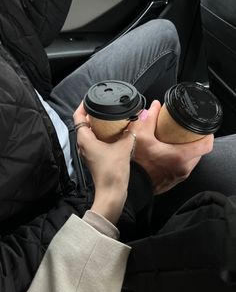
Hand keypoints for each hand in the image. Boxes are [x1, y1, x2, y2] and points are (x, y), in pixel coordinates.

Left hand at [73, 102, 137, 224]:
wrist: (111, 192)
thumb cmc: (112, 171)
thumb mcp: (124, 147)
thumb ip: (131, 130)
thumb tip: (139, 116)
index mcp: (84, 139)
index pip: (77, 116)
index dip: (83, 105)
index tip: (92, 98)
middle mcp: (83, 145)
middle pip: (82, 123)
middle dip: (92, 113)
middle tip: (104, 106)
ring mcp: (88, 152)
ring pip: (88, 133)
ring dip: (97, 124)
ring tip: (109, 117)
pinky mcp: (94, 157)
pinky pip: (94, 141)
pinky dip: (101, 134)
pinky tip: (113, 133)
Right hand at [134, 100, 213, 193]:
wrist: (133, 184)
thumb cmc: (138, 164)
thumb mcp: (142, 136)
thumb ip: (150, 119)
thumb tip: (156, 106)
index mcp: (180, 156)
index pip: (206, 145)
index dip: (208, 135)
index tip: (204, 128)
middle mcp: (184, 167)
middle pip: (200, 152)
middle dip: (196, 141)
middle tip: (188, 132)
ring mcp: (181, 175)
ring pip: (193, 160)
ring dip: (189, 151)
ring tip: (179, 142)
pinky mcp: (175, 180)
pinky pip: (185, 167)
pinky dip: (182, 160)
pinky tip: (171, 154)